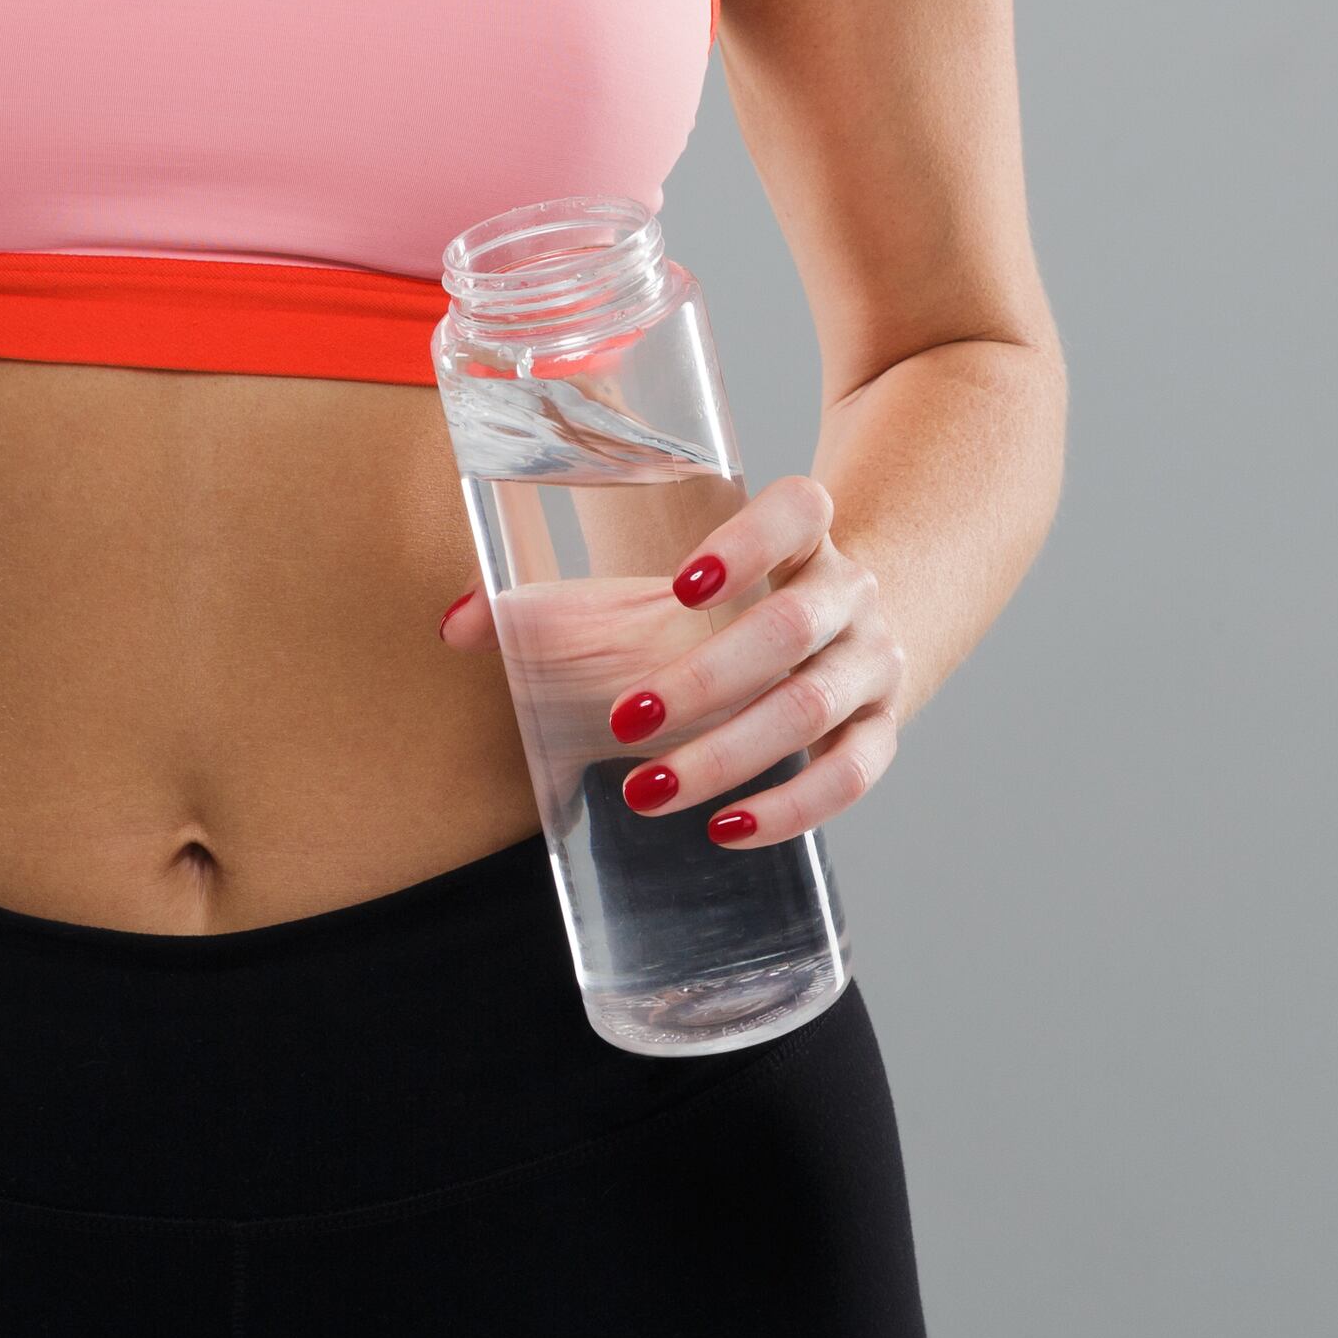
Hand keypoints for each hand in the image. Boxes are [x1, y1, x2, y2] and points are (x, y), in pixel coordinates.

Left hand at [440, 475, 905, 847]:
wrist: (846, 624)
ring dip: (729, 755)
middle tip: (623, 721)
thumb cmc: (729, 603)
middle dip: (707, 678)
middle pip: (794, 625)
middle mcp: (847, 590)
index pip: (799, 508)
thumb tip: (456, 625)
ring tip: (646, 792)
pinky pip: (854, 773)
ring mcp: (873, 660)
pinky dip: (795, 807)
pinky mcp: (881, 727)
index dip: (750, 540)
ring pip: (815, 706)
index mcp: (802, 531)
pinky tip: (727, 829)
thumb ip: (561, 600)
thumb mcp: (670, 583)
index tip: (682, 584)